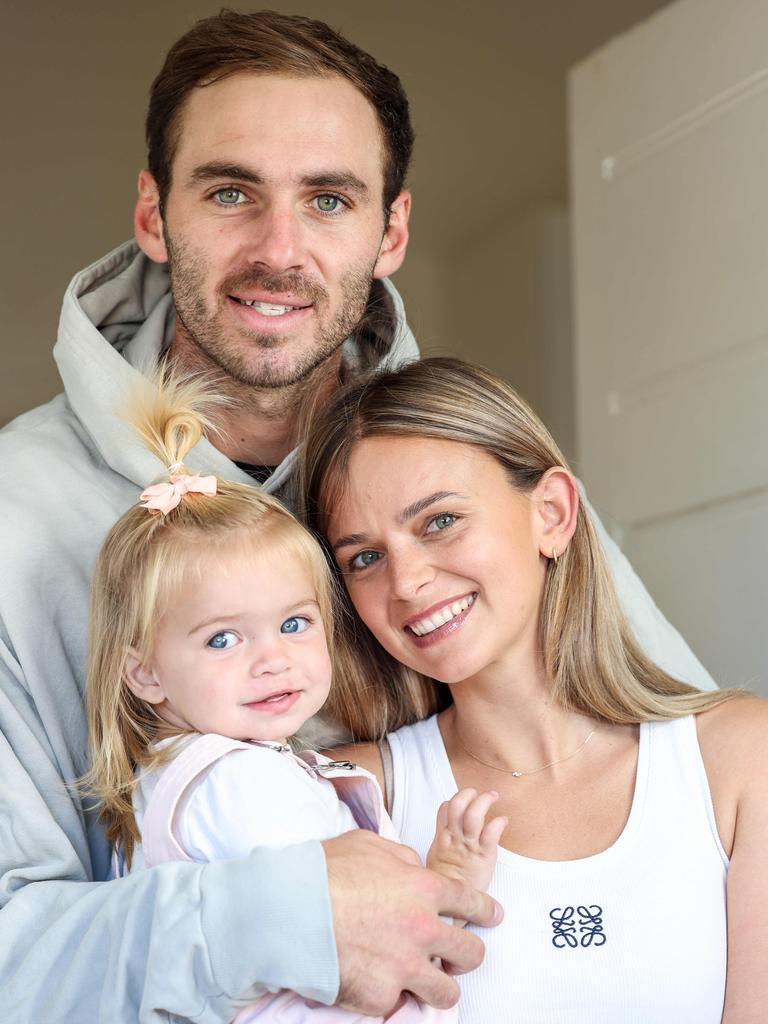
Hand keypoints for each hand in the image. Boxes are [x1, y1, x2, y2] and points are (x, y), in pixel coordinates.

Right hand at [322, 830, 502, 1015]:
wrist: (290, 910)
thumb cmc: (325, 871)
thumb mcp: (370, 845)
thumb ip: (403, 859)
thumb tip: (415, 869)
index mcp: (424, 888)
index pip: (471, 902)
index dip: (486, 911)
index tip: (493, 917)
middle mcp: (423, 929)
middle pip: (471, 953)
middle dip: (469, 955)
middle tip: (459, 956)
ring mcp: (404, 967)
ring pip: (447, 993)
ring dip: (440, 987)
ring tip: (428, 984)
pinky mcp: (382, 997)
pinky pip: (398, 1004)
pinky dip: (390, 997)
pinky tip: (377, 985)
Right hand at [426, 789, 506, 892]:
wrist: (451, 909)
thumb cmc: (446, 884)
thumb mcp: (436, 857)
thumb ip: (441, 839)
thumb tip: (445, 826)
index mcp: (442, 838)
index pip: (445, 808)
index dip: (455, 799)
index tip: (464, 799)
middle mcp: (455, 838)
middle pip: (458, 805)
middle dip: (469, 794)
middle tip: (479, 792)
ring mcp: (469, 846)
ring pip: (473, 815)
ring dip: (484, 801)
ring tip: (492, 796)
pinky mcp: (484, 856)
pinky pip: (491, 833)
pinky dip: (498, 823)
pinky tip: (503, 820)